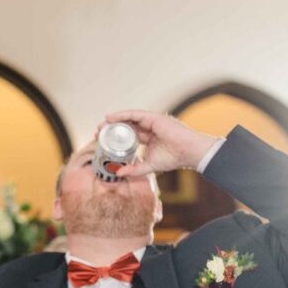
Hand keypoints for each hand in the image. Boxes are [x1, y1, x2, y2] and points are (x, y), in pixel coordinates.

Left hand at [96, 110, 219, 178]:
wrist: (189, 153)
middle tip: (98, 132)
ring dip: (114, 120)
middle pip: (126, 125)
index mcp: (148, 137)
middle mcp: (149, 127)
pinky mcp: (153, 117)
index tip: (103, 140)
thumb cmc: (174, 158)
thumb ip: (134, 170)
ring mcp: (151, 121)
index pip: (129, 134)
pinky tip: (110, 118)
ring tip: (101, 125)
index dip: (116, 136)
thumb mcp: (149, 166)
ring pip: (129, 118)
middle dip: (111, 128)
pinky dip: (122, 115)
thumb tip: (118, 173)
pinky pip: (134, 114)